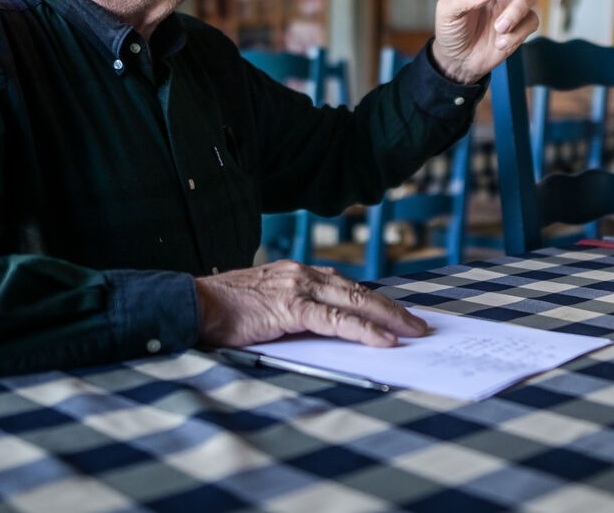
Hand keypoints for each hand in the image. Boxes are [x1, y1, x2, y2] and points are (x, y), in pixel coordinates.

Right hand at [195, 260, 428, 347]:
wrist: (194, 304)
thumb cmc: (226, 311)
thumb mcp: (268, 306)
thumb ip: (296, 312)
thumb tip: (329, 331)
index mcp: (298, 272)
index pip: (347, 285)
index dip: (374, 300)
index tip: (396, 314)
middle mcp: (303, 273)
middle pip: (360, 291)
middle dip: (393, 309)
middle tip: (419, 324)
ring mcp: (298, 287)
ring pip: (355, 302)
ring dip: (389, 318)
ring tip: (413, 332)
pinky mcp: (291, 307)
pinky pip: (336, 321)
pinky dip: (364, 330)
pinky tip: (384, 341)